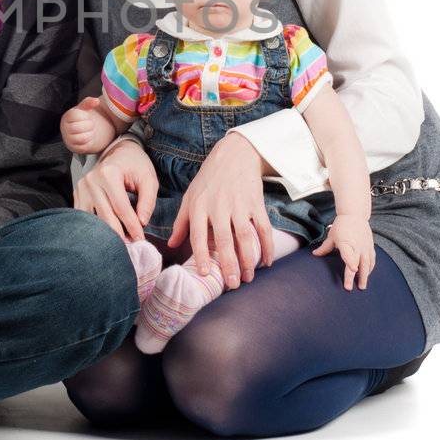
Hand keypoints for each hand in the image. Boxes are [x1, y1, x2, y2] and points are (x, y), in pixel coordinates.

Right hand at [61, 97, 116, 154]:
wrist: (81, 131)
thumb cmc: (82, 118)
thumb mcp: (84, 108)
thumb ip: (89, 103)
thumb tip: (96, 101)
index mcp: (67, 116)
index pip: (76, 115)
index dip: (85, 116)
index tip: (85, 116)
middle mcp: (65, 128)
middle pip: (79, 127)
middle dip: (89, 125)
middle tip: (88, 124)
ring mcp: (68, 139)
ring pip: (82, 138)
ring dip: (90, 134)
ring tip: (88, 131)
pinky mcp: (73, 148)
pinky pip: (83, 147)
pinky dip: (89, 142)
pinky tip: (88, 138)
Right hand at [73, 137, 157, 241]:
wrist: (119, 152)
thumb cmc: (136, 165)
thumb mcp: (149, 179)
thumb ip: (148, 201)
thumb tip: (142, 223)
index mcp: (109, 174)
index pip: (121, 208)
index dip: (132, 227)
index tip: (140, 240)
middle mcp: (91, 181)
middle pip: (104, 216)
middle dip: (119, 235)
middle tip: (131, 248)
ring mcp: (80, 188)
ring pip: (92, 220)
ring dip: (106, 234)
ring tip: (120, 244)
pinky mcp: (76, 195)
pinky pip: (84, 217)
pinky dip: (95, 228)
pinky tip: (107, 236)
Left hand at [169, 133, 275, 288]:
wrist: (235, 154)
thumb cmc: (209, 179)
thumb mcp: (190, 197)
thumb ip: (181, 222)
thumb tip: (171, 244)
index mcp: (199, 207)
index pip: (198, 235)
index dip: (201, 255)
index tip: (204, 274)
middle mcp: (218, 207)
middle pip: (224, 240)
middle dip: (229, 264)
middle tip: (233, 285)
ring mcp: (239, 205)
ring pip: (245, 237)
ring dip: (249, 259)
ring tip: (249, 277)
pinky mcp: (255, 203)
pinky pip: (263, 228)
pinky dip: (267, 246)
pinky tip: (267, 261)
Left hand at [312, 215, 376, 290]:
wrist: (354, 215)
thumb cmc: (341, 226)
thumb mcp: (331, 236)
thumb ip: (325, 248)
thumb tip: (314, 255)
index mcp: (346, 243)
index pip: (349, 254)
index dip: (351, 262)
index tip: (353, 270)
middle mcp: (357, 246)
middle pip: (358, 263)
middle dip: (356, 276)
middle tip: (352, 288)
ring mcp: (365, 247)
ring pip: (367, 264)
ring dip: (365, 275)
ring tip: (362, 286)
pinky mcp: (370, 247)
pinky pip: (371, 259)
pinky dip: (370, 268)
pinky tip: (367, 274)